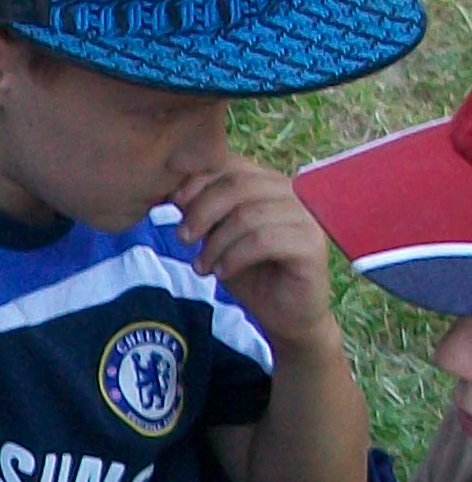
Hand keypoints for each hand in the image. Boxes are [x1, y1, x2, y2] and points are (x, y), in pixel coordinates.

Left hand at [169, 158, 339, 352]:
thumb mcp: (217, 238)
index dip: (198, 181)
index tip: (173, 204)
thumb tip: (172, 192)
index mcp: (267, 183)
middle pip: (237, 184)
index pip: (231, 165)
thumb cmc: (250, 274)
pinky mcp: (310, 244)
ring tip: (201, 266)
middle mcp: (291, 193)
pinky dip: (234, 256)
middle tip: (182, 238)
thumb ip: (203, 213)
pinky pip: (263, 240)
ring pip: (248, 215)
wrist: (284, 316)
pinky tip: (222, 273)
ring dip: (216, 242)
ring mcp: (304, 217)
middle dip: (202, 210)